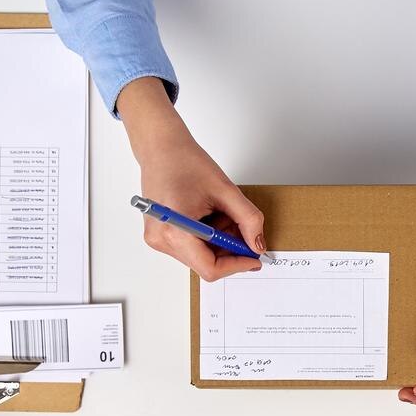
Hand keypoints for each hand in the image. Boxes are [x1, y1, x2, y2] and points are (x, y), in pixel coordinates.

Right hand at [118, 78, 265, 281]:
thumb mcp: (226, 190)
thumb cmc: (185, 162)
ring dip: (218, 242)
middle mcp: (161, 240)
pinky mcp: (159, 235)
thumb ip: (247, 220)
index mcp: (175, 231)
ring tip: (220, 213)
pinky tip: (209, 215)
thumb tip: (257, 245)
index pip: (210, 268)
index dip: (237, 265)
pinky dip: (207, 237)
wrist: (161, 148)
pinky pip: (189, 247)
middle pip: (205, 264)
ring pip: (198, 256)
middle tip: (241, 228)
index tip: (254, 257)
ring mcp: (158, 239)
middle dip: (229, 250)